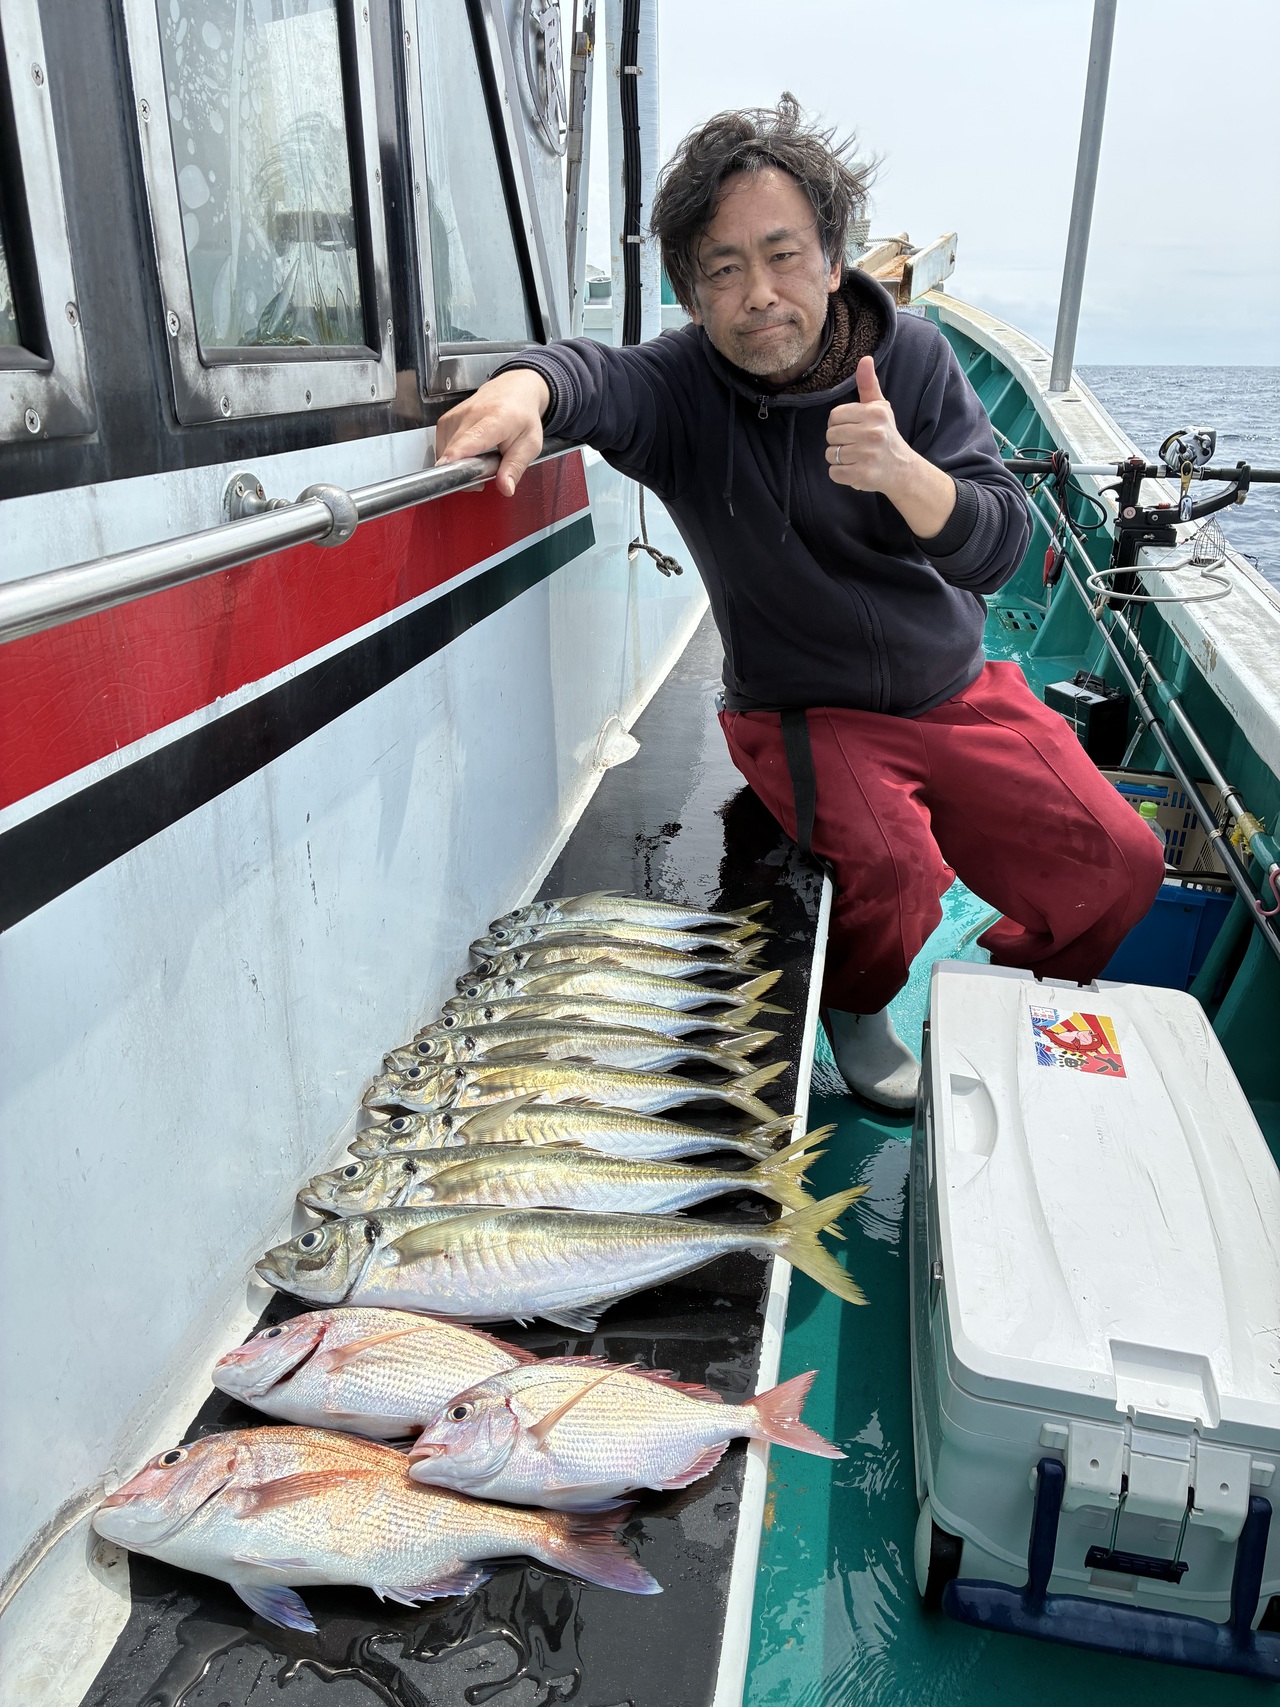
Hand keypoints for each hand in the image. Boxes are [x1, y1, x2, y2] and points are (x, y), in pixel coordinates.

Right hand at [435, 369, 551, 496]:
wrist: (514, 389)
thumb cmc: (522, 417)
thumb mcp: (530, 445)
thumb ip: (516, 467)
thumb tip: (506, 488)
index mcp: (495, 419)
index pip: (471, 439)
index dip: (457, 455)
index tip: (446, 468)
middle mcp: (471, 413)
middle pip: (454, 451)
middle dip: (465, 472)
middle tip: (486, 472)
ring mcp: (455, 415)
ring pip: (445, 452)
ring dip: (458, 464)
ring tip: (479, 460)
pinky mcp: (446, 419)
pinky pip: (442, 446)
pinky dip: (453, 455)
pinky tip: (468, 452)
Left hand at [826, 356, 955, 537]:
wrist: (902, 469)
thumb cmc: (886, 435)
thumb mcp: (880, 408)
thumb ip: (868, 384)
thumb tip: (865, 358)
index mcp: (875, 412)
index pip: (834, 416)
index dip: (839, 424)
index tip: (852, 429)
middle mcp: (872, 432)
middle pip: (830, 435)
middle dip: (838, 442)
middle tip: (855, 445)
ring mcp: (868, 455)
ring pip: (830, 454)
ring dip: (839, 459)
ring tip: (856, 457)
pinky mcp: (863, 475)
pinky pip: (834, 473)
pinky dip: (841, 474)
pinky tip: (855, 469)